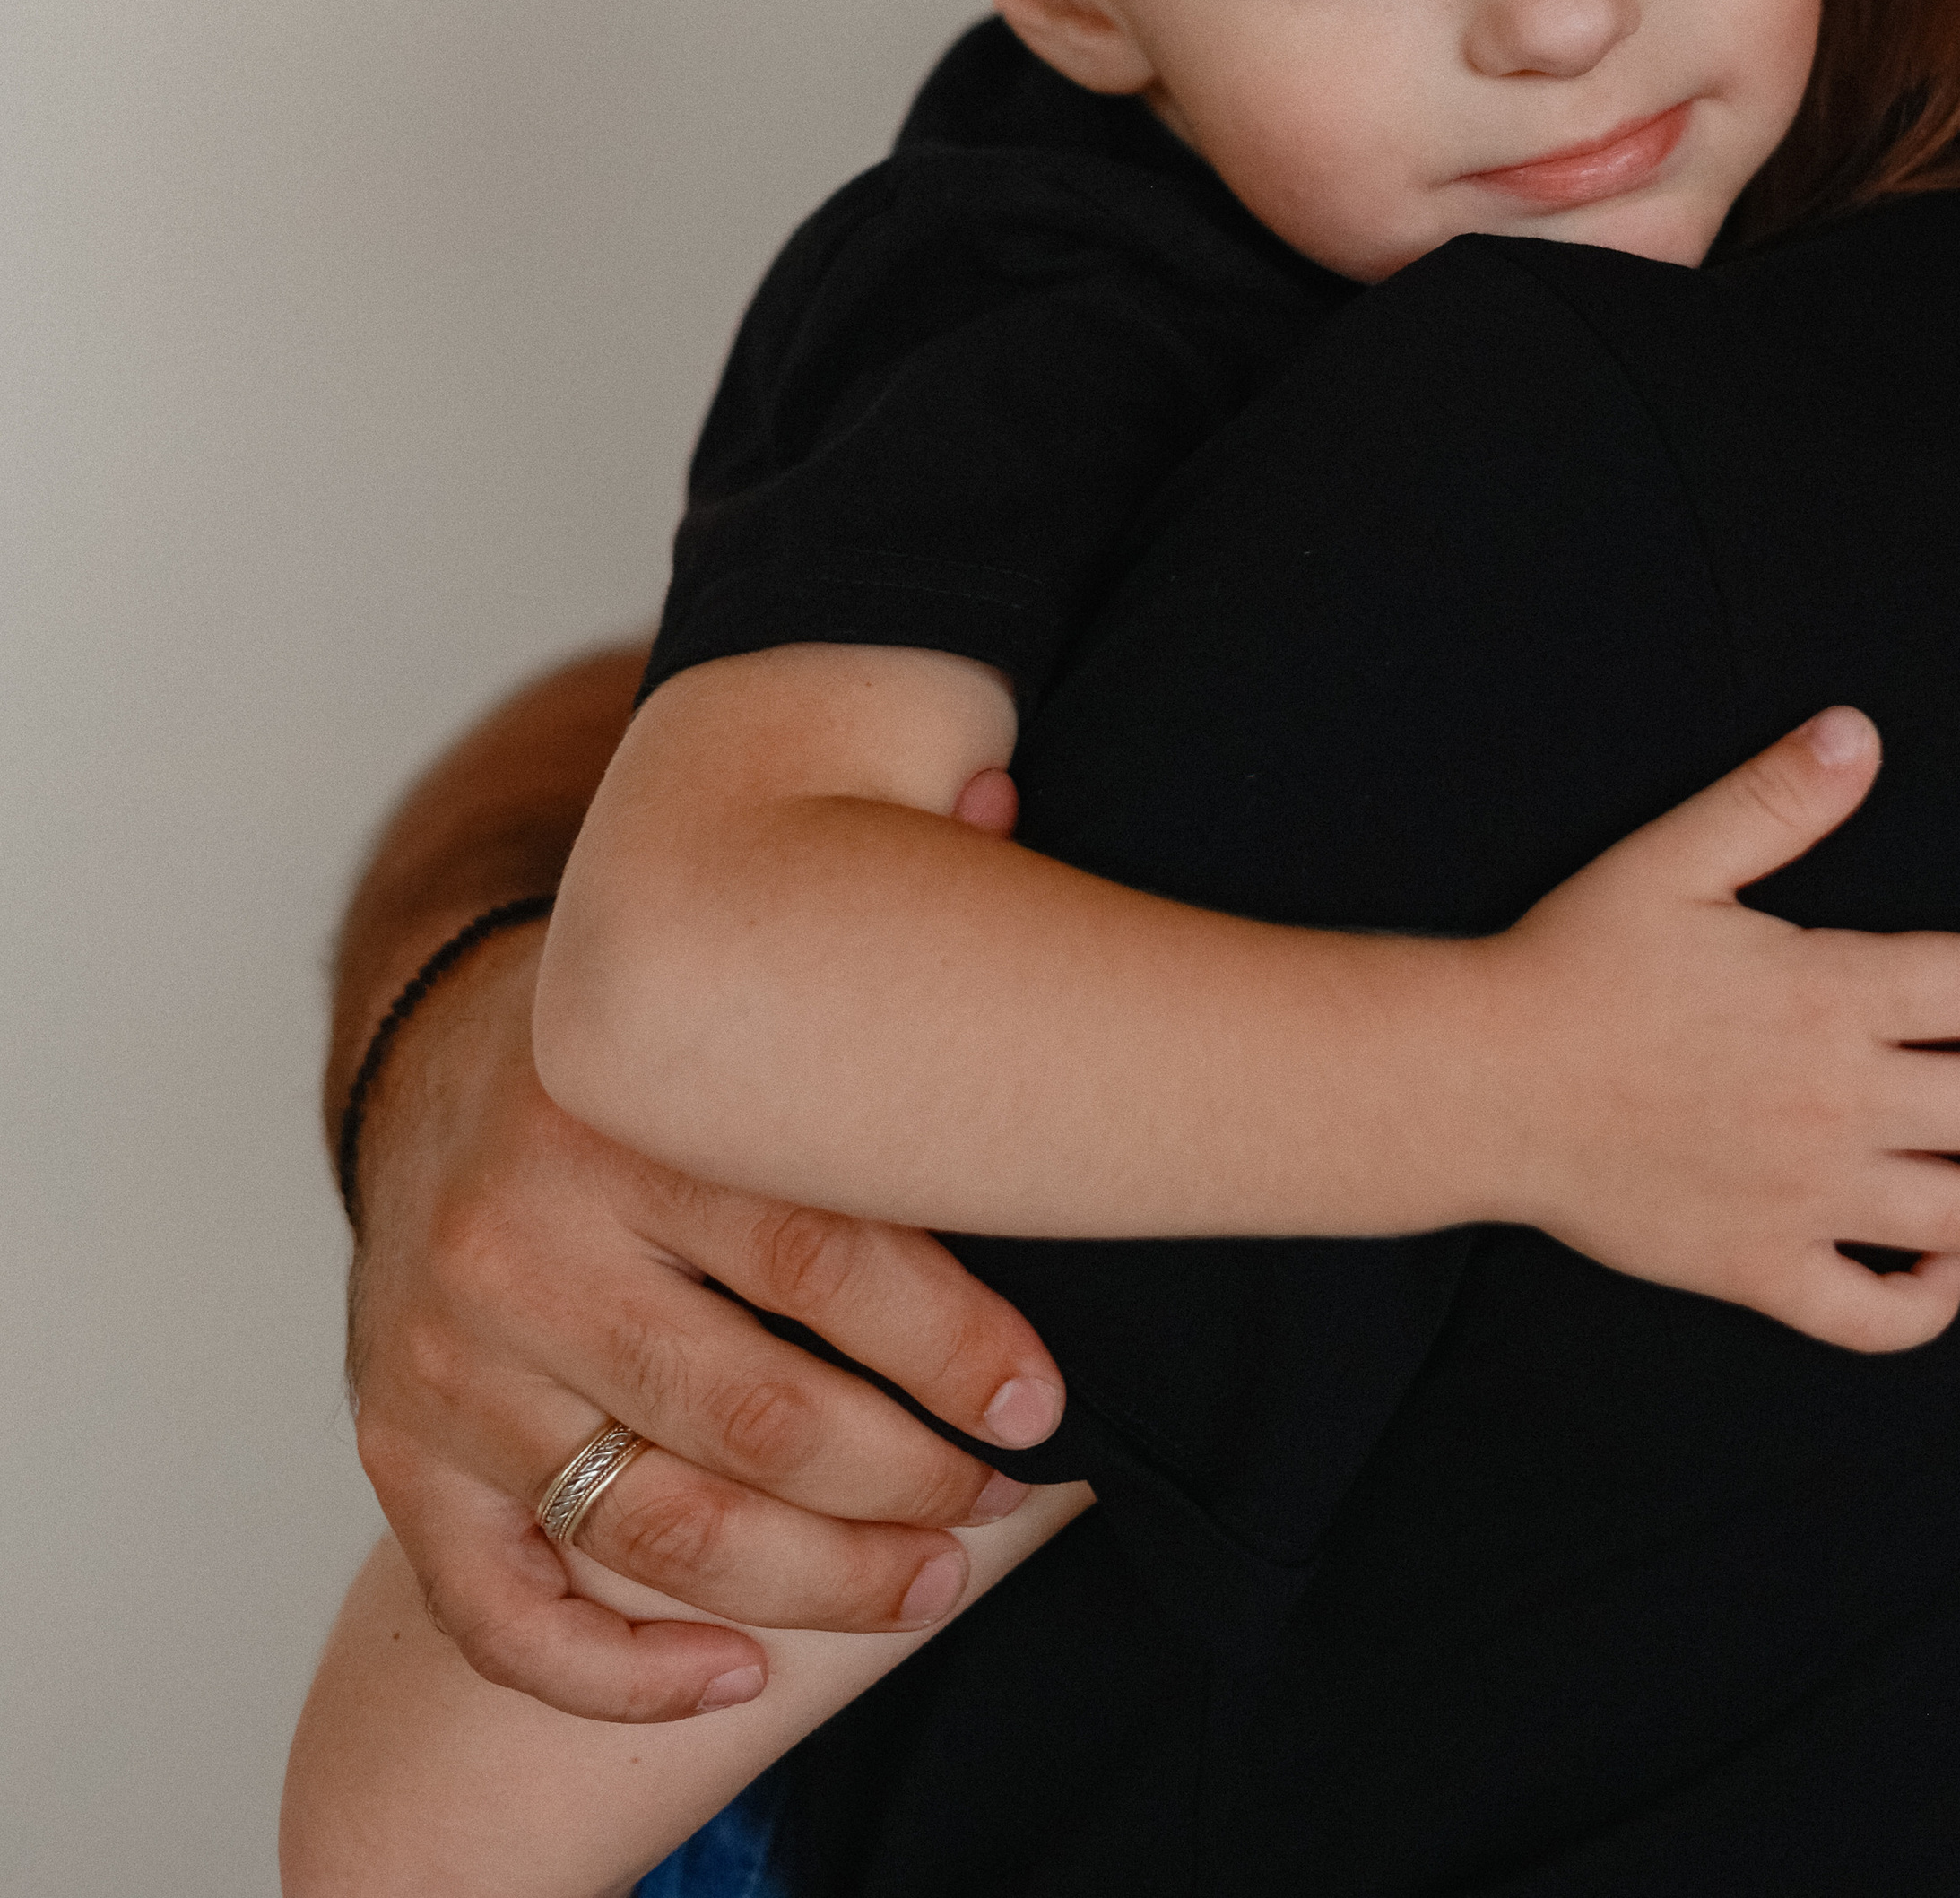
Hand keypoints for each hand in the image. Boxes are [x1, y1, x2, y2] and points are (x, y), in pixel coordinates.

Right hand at [348, 917, 1065, 1722]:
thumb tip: (1006, 787)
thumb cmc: (655, 1026)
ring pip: (657, 1529)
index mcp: (620, 1101)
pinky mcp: (398, 1452)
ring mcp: (449, 1358)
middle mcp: (517, 1235)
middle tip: (1005, 1493)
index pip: (819, 1249)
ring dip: (817, 1582)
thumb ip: (880, 882)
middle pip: (755, 1413)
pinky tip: (734, 1683)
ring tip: (932, 1579)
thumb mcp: (745, 947)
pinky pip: (501, 1610)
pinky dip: (620, 1674)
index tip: (1051, 1402)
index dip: (953, 1343)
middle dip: (909, 1481)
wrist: (432, 1068)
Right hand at [1477, 708, 1959, 1352]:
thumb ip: (1777, 800)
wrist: (1485, 1083)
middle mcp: (1837, 1106)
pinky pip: (1873, 1313)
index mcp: (1826, 999)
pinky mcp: (1760, 1265)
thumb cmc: (1574, 966)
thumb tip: (1859, 734)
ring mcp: (1806, 1197)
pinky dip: (1930, 1303)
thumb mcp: (1673, 859)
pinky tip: (1950, 1274)